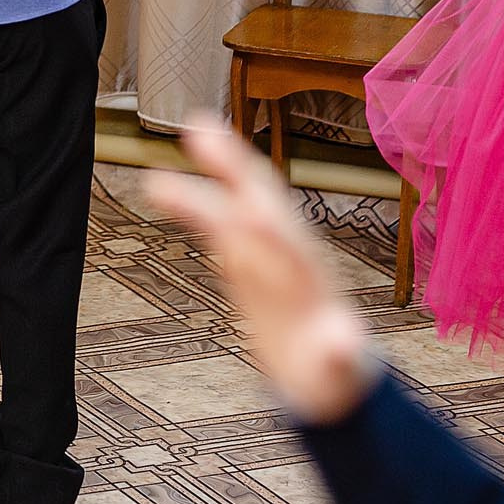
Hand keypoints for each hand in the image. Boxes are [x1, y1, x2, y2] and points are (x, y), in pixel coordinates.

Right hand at [146, 120, 376, 425]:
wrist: (324, 373)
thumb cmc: (334, 372)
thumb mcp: (340, 369)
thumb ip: (342, 353)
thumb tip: (345, 345)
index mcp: (311, 278)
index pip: (287, 242)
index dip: (263, 223)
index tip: (240, 206)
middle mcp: (287, 255)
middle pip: (259, 200)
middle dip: (235, 167)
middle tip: (201, 130)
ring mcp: (263, 254)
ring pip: (231, 205)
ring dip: (203, 179)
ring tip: (159, 163)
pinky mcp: (242, 261)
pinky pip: (214, 223)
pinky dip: (190, 203)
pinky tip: (158, 184)